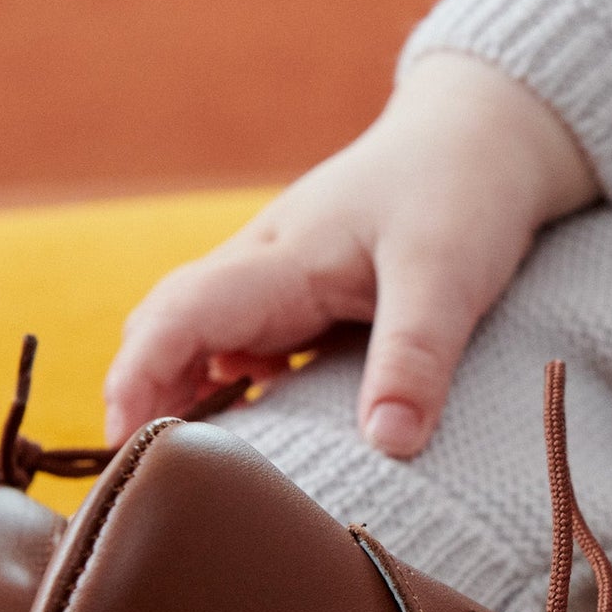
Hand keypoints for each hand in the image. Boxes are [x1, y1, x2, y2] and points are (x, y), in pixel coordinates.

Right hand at [103, 52, 599, 450]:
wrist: (485, 133)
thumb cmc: (463, 190)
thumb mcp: (449, 272)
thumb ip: (415, 356)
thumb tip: (385, 446)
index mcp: (282, 257)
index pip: (179, 316)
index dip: (139, 379)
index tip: (125, 446)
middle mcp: (263, 265)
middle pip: (167, 327)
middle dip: (140, 396)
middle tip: (139, 478)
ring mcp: (278, 278)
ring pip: (197, 336)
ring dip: (176, 393)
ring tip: (177, 470)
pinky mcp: (301, 293)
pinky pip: (239, 342)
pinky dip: (222, 386)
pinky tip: (242, 431)